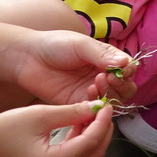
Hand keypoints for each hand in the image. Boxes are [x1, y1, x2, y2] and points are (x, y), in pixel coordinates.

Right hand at [0, 100, 116, 156]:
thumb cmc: (1, 130)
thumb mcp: (39, 116)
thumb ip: (72, 112)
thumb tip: (97, 108)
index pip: (90, 143)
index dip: (102, 122)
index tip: (106, 105)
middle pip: (93, 154)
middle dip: (102, 131)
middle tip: (103, 109)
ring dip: (92, 136)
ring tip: (92, 114)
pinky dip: (80, 143)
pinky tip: (79, 125)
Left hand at [9, 32, 132, 106]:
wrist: (27, 58)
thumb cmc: (55, 45)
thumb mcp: (81, 45)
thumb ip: (103, 55)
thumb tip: (125, 64)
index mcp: (107, 60)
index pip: (128, 69)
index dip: (128, 71)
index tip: (121, 69)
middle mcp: (102, 77)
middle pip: (125, 89)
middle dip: (121, 85)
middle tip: (107, 77)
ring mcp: (91, 92)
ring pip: (113, 102)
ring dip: (109, 94)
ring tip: (95, 83)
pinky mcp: (78, 104)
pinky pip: (95, 111)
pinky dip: (96, 106)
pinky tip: (88, 94)